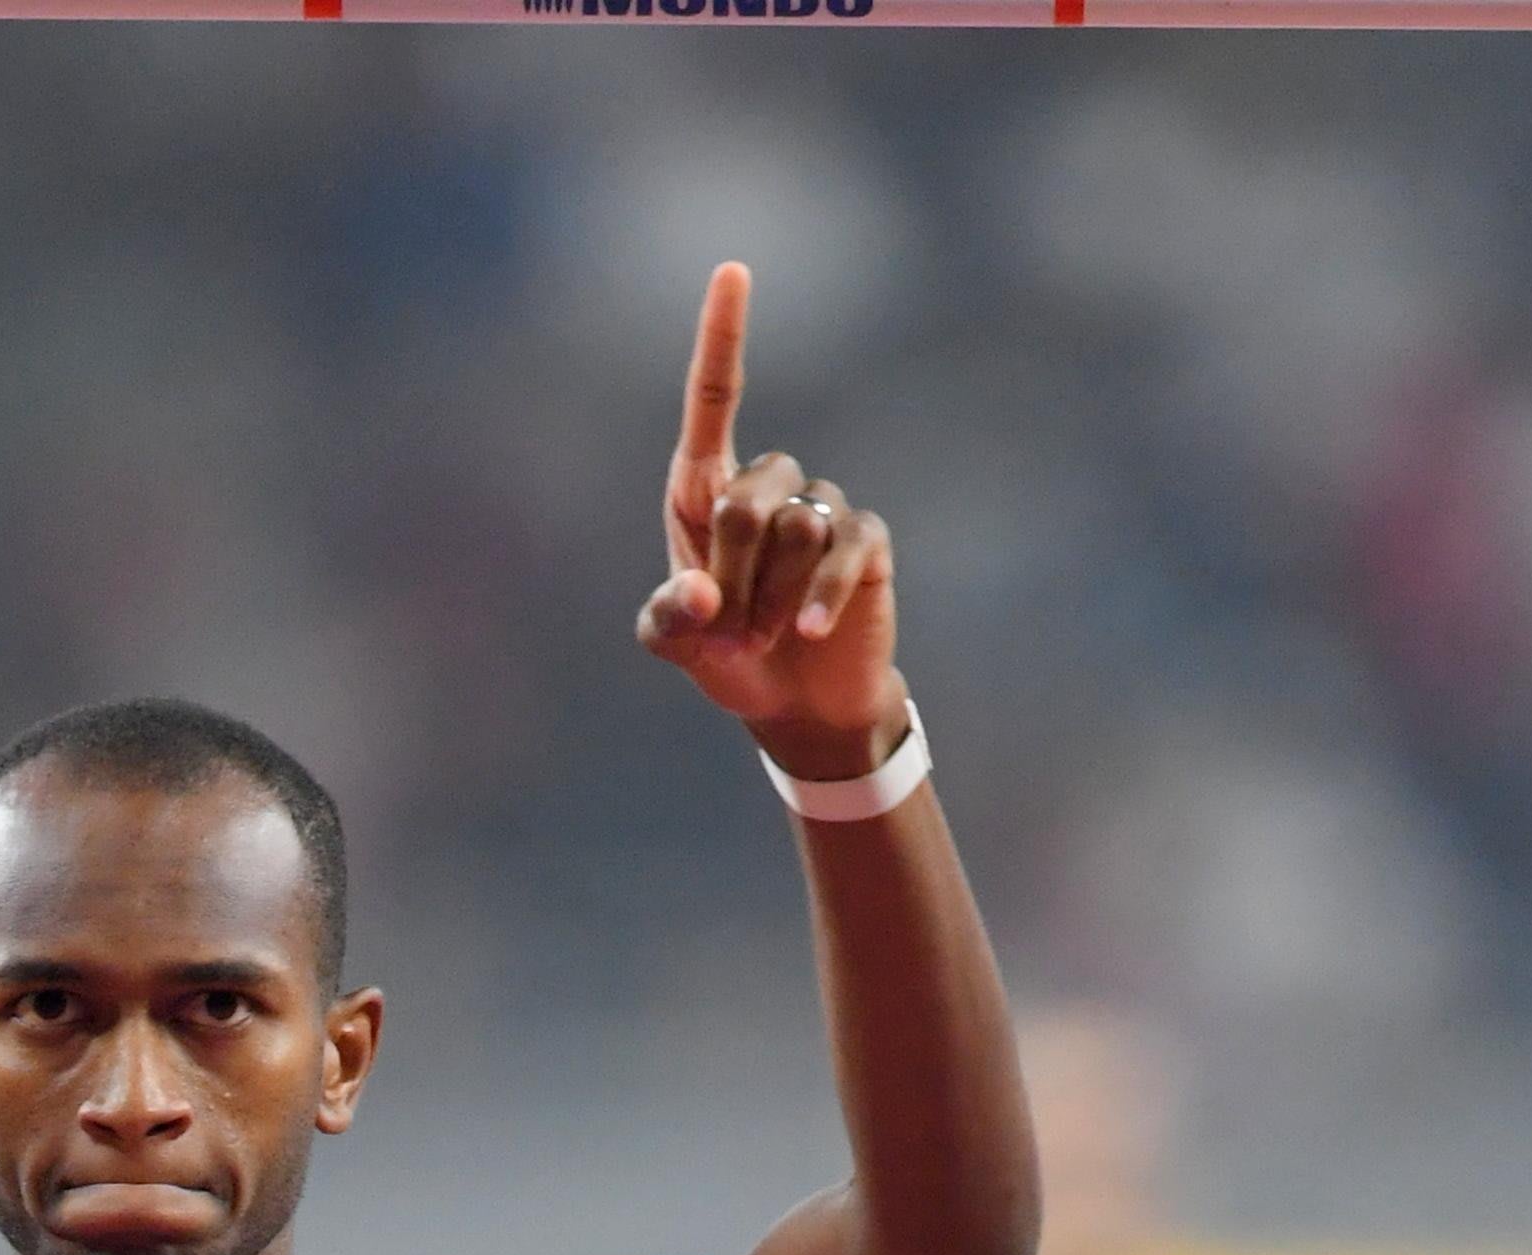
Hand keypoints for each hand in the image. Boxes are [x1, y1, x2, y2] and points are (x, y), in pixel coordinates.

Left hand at [637, 262, 900, 774]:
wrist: (798, 707)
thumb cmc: (729, 660)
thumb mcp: (679, 646)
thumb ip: (667, 620)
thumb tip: (699, 594)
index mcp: (707, 490)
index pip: (715, 399)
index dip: (723, 336)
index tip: (733, 271)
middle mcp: (766, 484)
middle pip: (747, 498)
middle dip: (732, 576)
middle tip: (731, 631)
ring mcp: (819, 509)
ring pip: (795, 529)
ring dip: (772, 597)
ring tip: (768, 636)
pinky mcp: (863, 542)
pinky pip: (841, 551)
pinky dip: (820, 595)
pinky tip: (812, 631)